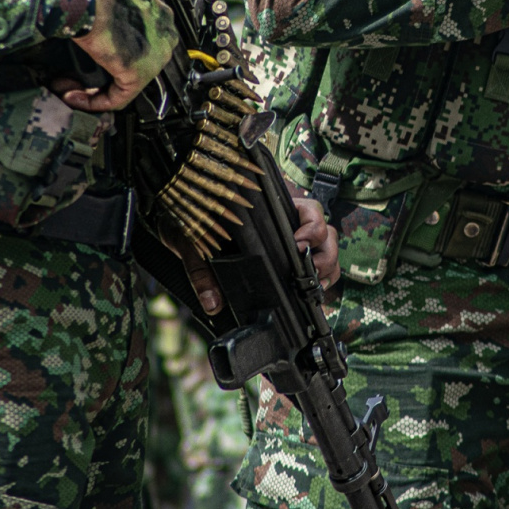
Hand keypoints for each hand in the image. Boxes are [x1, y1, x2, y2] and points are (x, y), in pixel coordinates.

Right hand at [55, 0, 181, 111]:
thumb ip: (110, 10)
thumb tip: (94, 20)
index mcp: (159, 13)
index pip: (141, 45)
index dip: (112, 57)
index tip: (91, 58)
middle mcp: (164, 35)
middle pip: (135, 66)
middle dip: (104, 76)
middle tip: (75, 79)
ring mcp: (155, 56)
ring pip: (126, 84)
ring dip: (94, 92)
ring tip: (69, 88)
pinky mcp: (139, 73)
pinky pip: (118, 98)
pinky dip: (95, 102)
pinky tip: (74, 97)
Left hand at [173, 197, 339, 316]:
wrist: (182, 222)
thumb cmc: (192, 222)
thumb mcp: (193, 240)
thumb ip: (201, 268)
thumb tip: (212, 302)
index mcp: (273, 207)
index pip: (310, 210)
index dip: (312, 228)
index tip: (299, 245)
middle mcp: (289, 221)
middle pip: (326, 233)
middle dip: (325, 255)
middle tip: (310, 273)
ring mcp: (293, 240)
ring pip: (327, 249)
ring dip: (326, 268)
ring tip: (314, 287)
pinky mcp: (291, 259)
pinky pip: (319, 266)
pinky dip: (322, 279)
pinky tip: (312, 293)